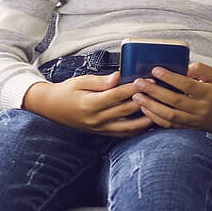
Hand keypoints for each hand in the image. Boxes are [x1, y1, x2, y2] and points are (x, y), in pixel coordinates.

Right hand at [22, 72, 150, 136]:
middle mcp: (96, 119)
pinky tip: (150, 122)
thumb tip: (118, 76)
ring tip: (161, 109)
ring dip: (146, 119)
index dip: (134, 88)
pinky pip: (123, 134)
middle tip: (160, 92)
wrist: (51, 107)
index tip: (148, 80)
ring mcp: (99, 128)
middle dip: (145, 100)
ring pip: (128, 127)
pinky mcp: (102, 133)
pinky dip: (137, 130)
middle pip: (126, 110)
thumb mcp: (80, 81)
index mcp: (90, 104)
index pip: (117, 95)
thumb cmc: (67, 91)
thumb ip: (100, 81)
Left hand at [131, 62, 211, 136]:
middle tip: (139, 83)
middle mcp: (201, 108)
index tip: (155, 70)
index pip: (187, 85)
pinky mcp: (187, 128)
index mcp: (209, 93)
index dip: (170, 78)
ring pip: (169, 115)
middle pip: (175, 100)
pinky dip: (154, 117)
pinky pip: (168, 124)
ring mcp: (193, 120)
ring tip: (137, 96)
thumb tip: (182, 67)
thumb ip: (200, 69)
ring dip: (150, 106)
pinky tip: (144, 108)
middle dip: (154, 91)